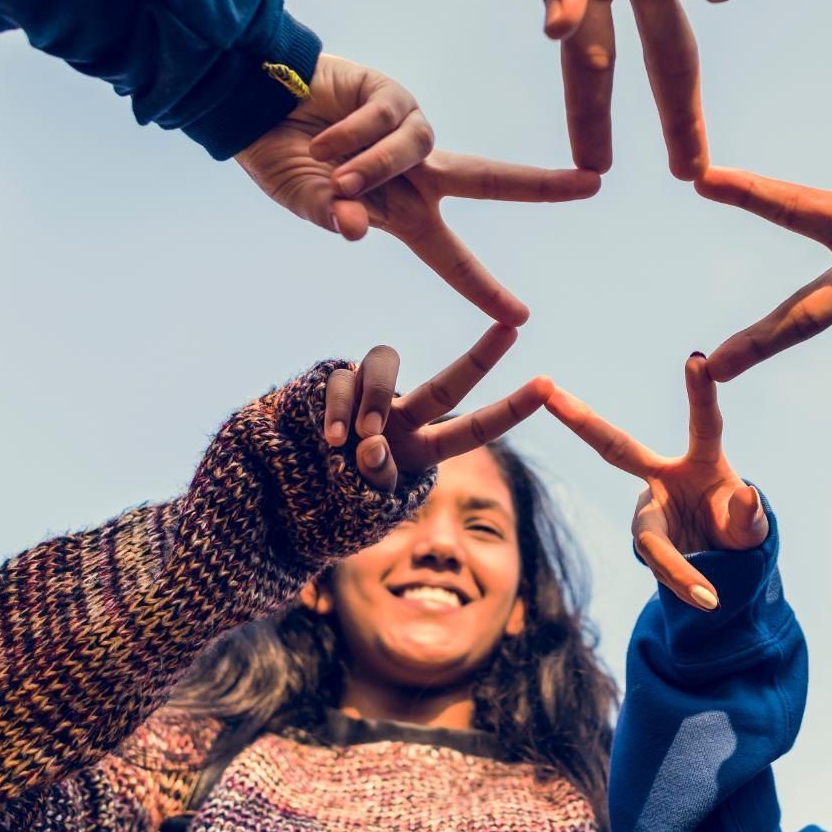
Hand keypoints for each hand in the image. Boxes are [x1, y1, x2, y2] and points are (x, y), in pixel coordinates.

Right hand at [237, 53, 599, 323]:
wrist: (252, 102)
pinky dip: (354, 134)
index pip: (452, 257)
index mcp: (402, 214)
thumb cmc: (281, 159)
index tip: (522, 316)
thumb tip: (358, 230)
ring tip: (325, 166)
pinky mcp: (392, 92)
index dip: (484, 287)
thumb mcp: (306, 200)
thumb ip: (332, 217)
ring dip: (372, 164)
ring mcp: (408, 130)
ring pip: (416, 151)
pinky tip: (322, 135)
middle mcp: (418, 172)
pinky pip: (388, 118)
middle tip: (593, 184)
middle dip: (541, 184)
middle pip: (491, 179)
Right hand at [323, 325, 551, 489]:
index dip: (511, 409)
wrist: (282, 486)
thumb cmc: (330, 499)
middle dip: (482, 357)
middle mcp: (403, 416)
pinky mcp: (333, 383)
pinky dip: (340, 408)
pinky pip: (342, 379)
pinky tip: (331, 438)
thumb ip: (375, 478)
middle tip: (512, 330)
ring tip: (351, 442)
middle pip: (447, 384)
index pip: (473, 429)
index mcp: (423, 449)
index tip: (549, 385)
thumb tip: (372, 445)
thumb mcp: (363, 502)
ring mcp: (369, 396)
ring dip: (375, 401)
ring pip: (387, 365)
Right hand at [546, 354, 767, 610]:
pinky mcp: (647, 539)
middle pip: (615, 447)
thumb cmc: (739, 529)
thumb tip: (748, 496)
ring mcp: (649, 509)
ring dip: (678, 566)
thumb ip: (750, 515)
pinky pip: (661, 565)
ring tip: (709, 597)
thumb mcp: (754, 527)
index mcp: (702, 460)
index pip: (703, 422)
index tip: (699, 358)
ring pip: (650, 538)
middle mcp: (663, 477)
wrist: (722, 562)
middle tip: (548, 391)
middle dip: (580, 419)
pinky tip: (706, 600)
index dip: (700, 392)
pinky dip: (685, 583)